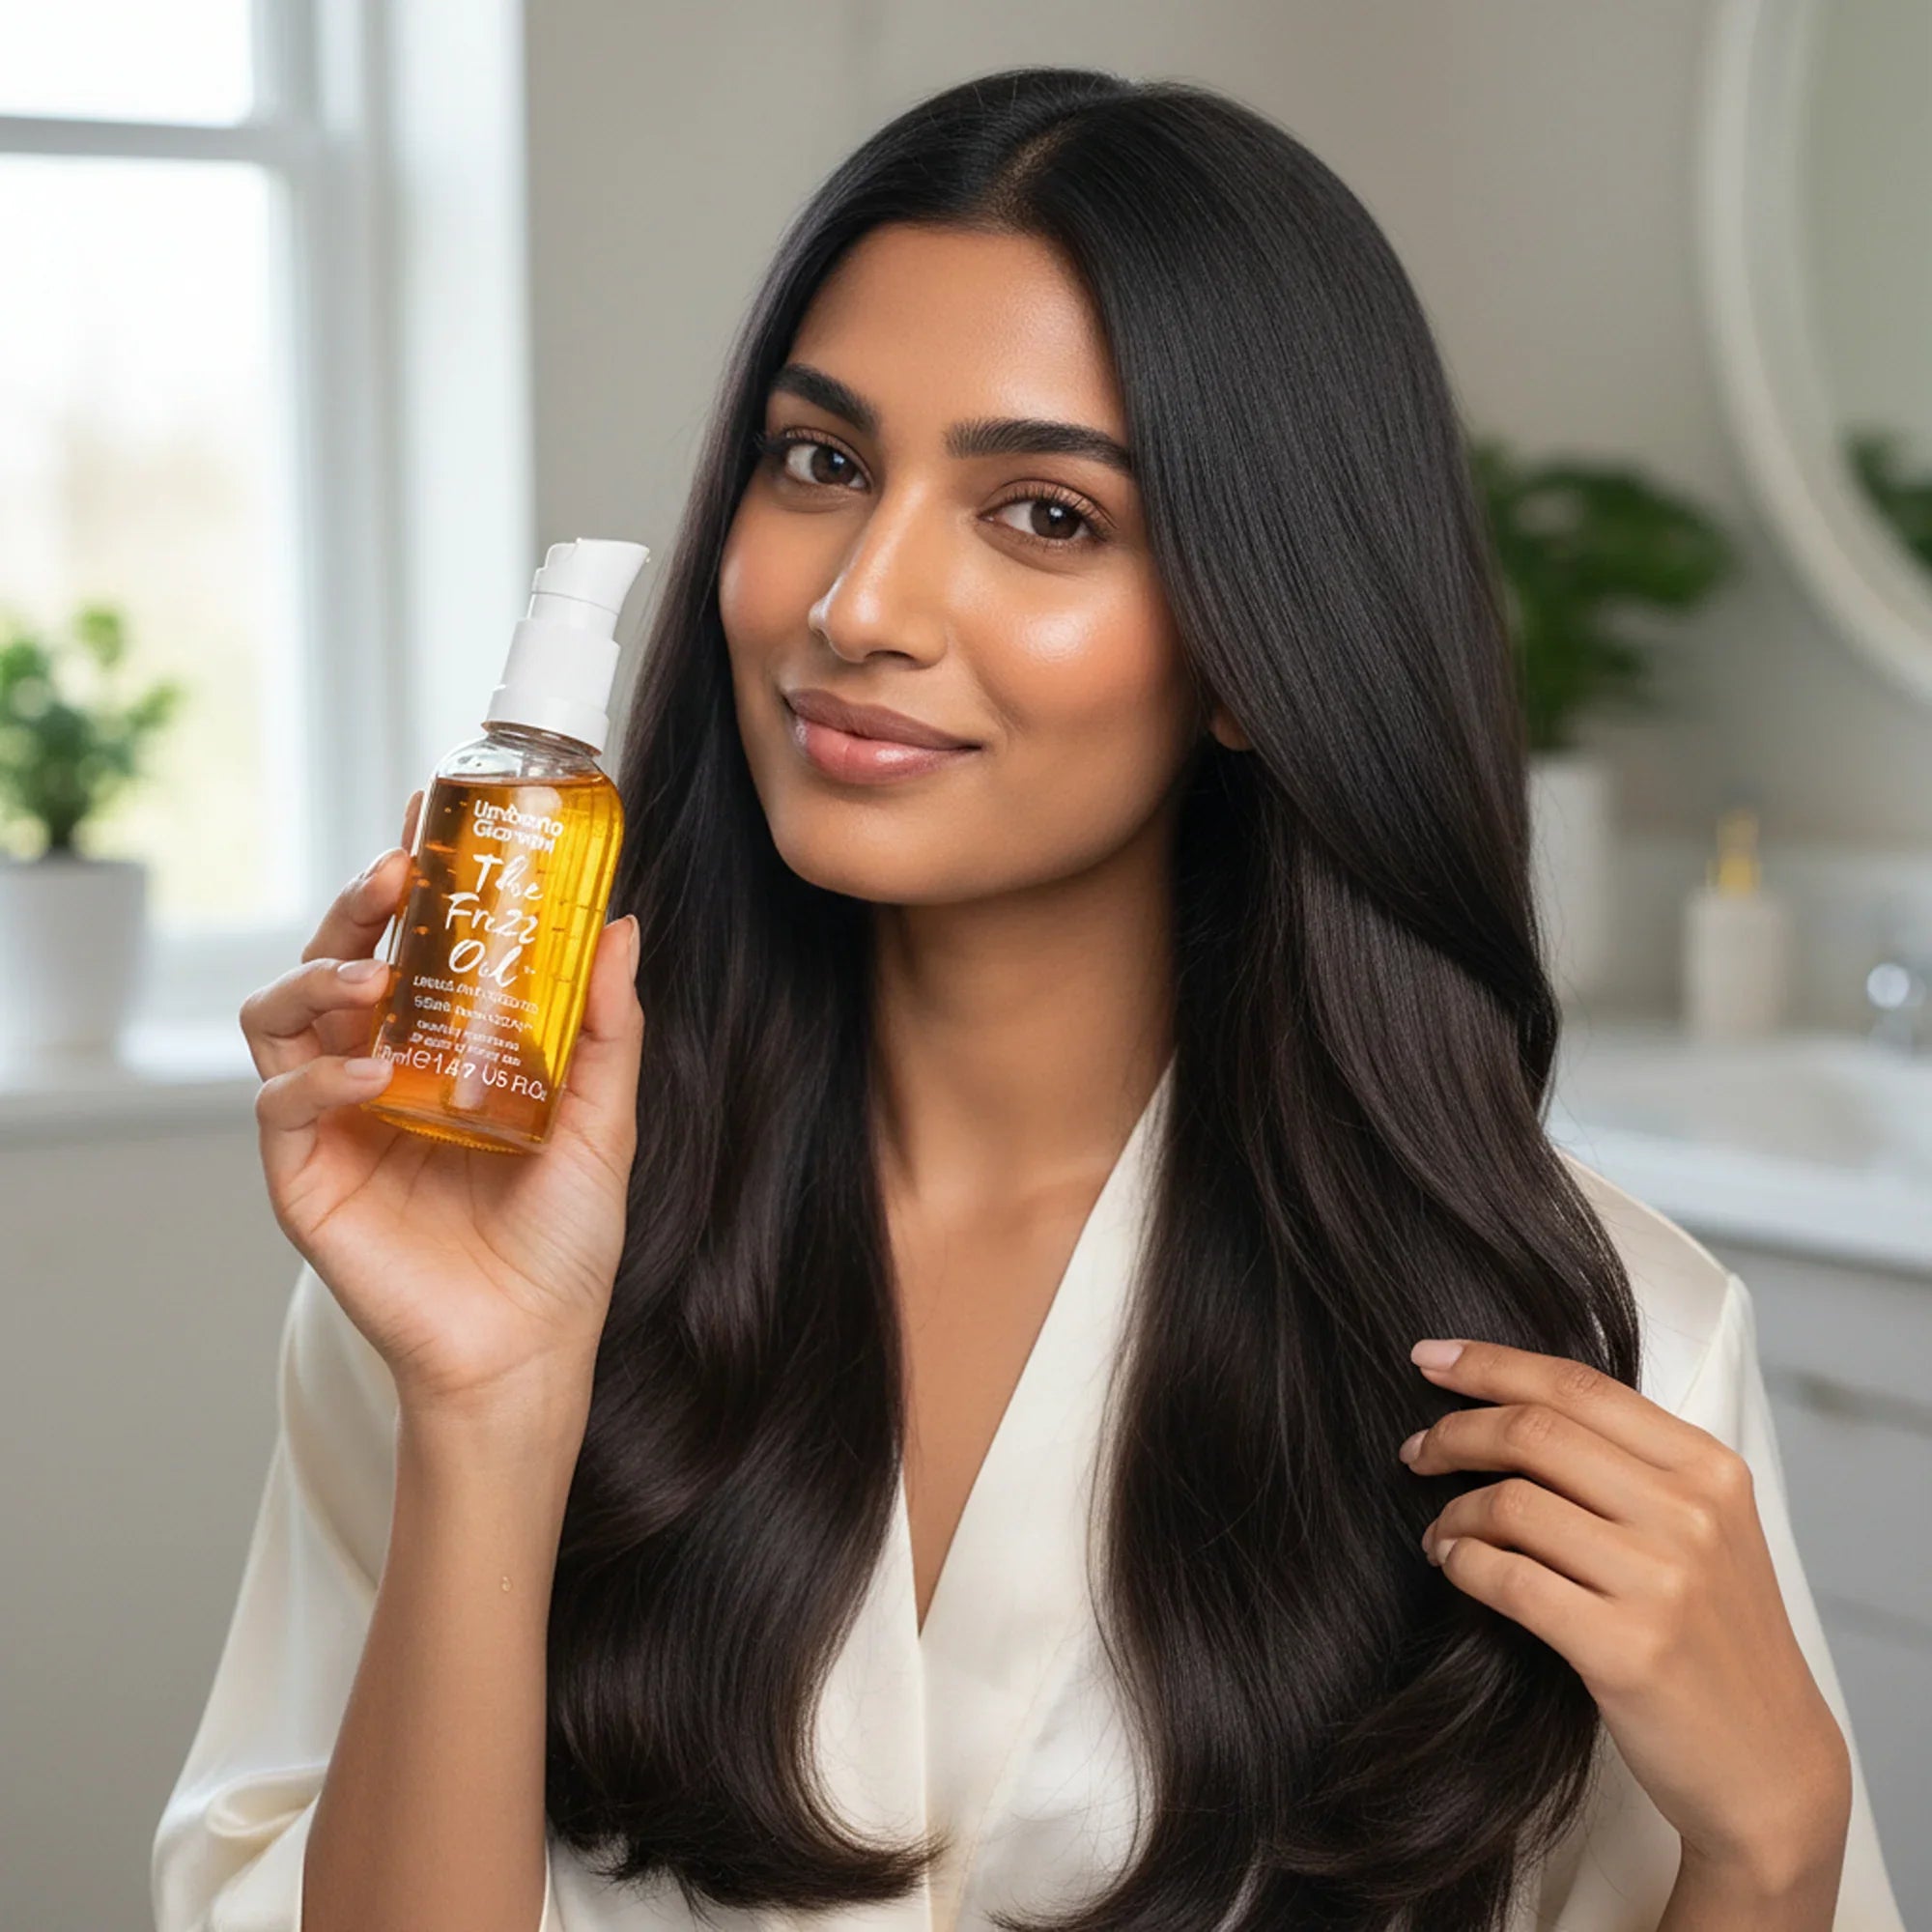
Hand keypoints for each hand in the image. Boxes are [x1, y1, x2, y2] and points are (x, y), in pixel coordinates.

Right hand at [239, 788, 645, 1423]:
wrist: (529, 1347)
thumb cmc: (564, 1240)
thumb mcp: (601, 1120)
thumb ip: (604, 1028)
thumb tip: (622, 923)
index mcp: (438, 1050)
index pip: (406, 945)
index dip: (406, 878)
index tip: (426, 813)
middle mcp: (376, 1072)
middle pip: (331, 959)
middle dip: (353, 906)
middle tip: (395, 871)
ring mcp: (334, 1121)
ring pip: (279, 1014)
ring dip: (317, 975)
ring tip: (370, 975)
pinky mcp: (305, 1177)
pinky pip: (281, 1103)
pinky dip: (317, 1076)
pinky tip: (372, 1073)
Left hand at [1399, 1335, 1852, 1888]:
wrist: (1770, 1766)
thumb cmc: (1715, 1638)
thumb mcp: (1704, 1528)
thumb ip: (1630, 1463)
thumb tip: (1511, 1403)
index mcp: (1708, 1467)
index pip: (1577, 1385)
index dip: (1490, 1364)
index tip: (1428, 1359)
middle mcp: (1690, 1513)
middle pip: (1534, 1431)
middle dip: (1455, 1432)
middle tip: (1417, 1451)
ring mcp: (1663, 1581)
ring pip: (1512, 1503)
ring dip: (1454, 1512)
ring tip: (1441, 1530)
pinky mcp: (1627, 1649)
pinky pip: (1509, 1579)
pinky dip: (1463, 1563)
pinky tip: (1453, 1565)